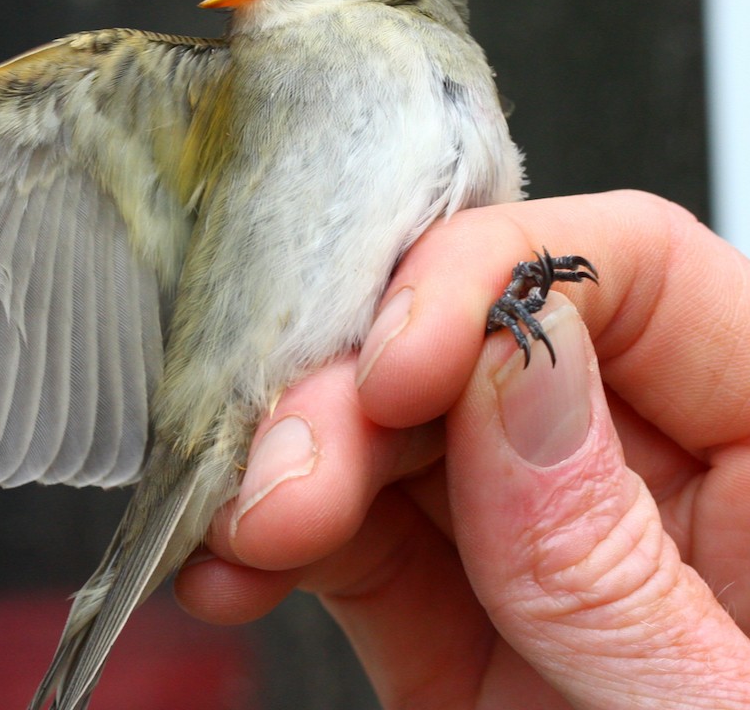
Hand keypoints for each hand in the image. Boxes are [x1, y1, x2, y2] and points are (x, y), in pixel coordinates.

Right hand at [178, 190, 749, 707]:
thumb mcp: (713, 708)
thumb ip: (610, 552)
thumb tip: (511, 366)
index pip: (637, 272)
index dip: (501, 278)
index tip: (403, 358)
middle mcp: (657, 476)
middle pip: (483, 344)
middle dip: (361, 388)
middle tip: (284, 463)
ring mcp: (546, 544)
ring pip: (399, 435)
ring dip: (298, 460)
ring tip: (240, 521)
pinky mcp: (467, 618)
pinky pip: (363, 539)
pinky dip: (283, 542)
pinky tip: (235, 561)